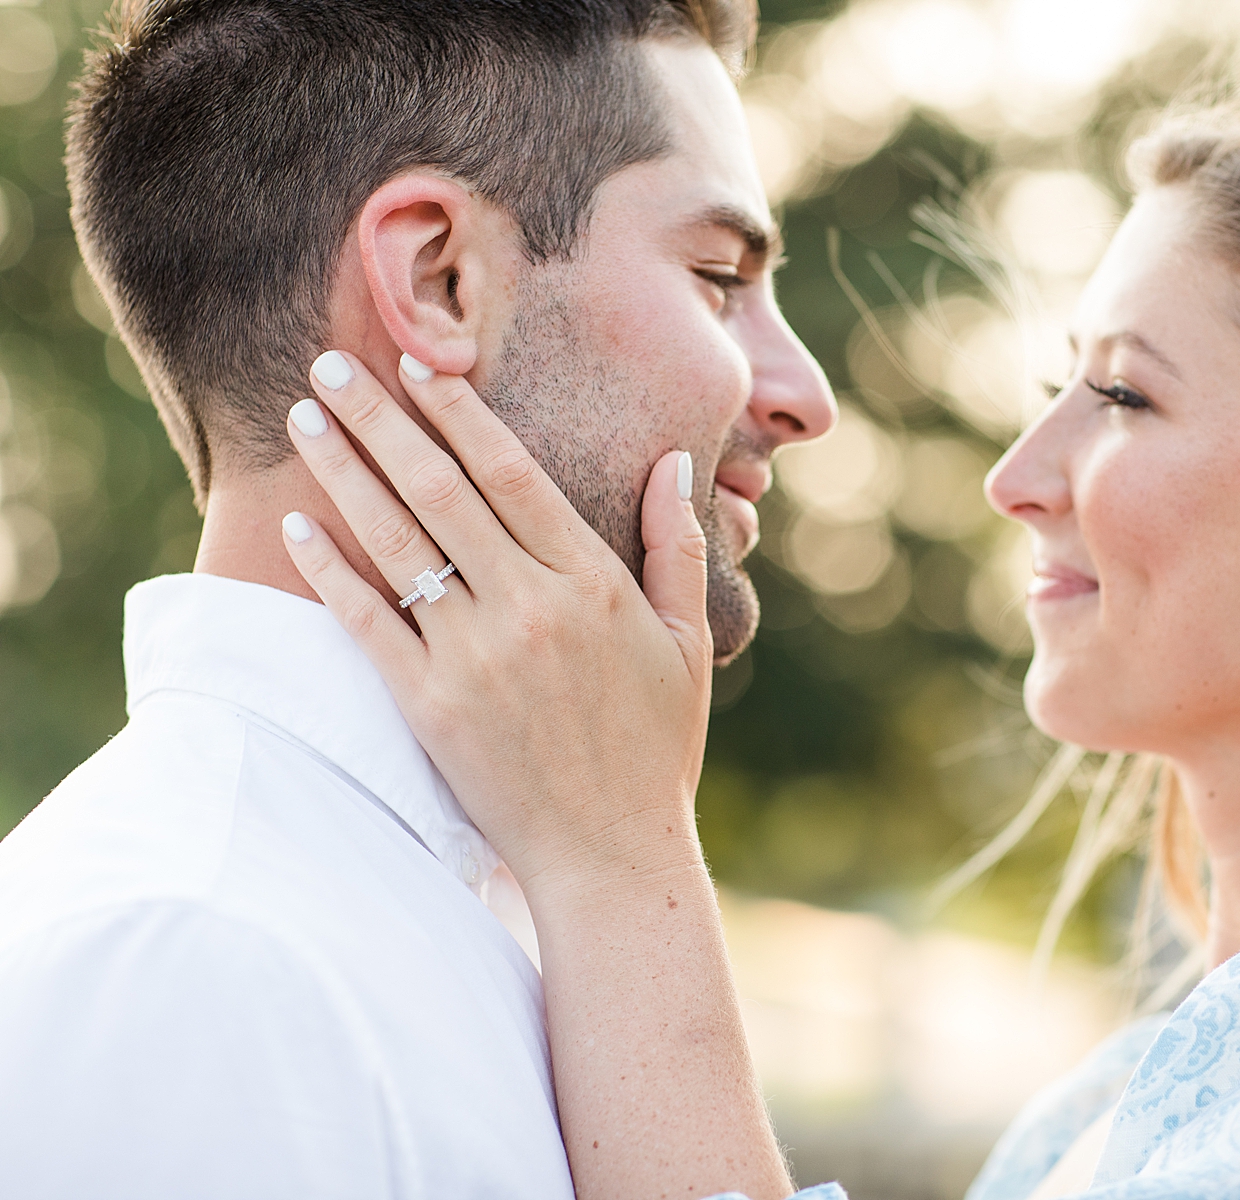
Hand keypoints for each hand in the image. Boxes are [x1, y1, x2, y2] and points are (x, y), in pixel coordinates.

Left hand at [279, 350, 711, 892]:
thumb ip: (675, 547)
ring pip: (397, 544)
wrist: (610, 853)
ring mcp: (474, 657)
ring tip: (306, 420)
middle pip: (441, 491)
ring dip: (346, 474)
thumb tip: (671, 463)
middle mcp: (530, 608)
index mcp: (593, 584)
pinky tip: (299, 524)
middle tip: (331, 365)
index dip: (461, 414)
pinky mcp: (430, 706)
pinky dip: (330, 570)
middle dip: (382, 420)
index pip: (513, 475)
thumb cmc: (654, 747)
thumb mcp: (686, 641)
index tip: (420, 365)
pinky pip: (368, 623)